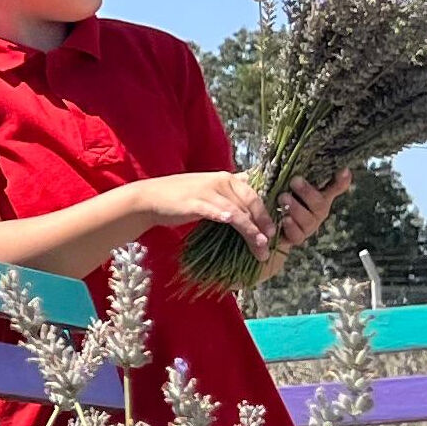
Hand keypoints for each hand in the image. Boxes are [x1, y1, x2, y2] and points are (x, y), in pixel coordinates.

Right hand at [128, 169, 275, 250]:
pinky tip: (239, 228)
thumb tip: (249, 210)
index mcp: (227, 178)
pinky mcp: (196, 202)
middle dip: (265, 224)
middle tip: (273, 242)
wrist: (150, 198)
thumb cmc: (181, 198)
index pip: (256, 194)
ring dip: (253, 231)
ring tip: (261, 247)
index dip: (269, 211)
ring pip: (239, 211)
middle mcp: (221, 181)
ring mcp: (208, 191)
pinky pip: (218, 212)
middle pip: (252, 202)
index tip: (276, 230)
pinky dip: (230, 220)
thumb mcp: (209, 192)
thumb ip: (229, 197)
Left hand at [255, 168, 355, 278]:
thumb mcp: (285, 180)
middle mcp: (317, 211)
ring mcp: (308, 226)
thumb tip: (319, 160)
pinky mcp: (296, 238)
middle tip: (294, 180)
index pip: (336, 187)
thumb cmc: (278, 193)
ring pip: (308, 220)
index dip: (341, 181)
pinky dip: (291, 227)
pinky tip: (284, 219)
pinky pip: (297, 235)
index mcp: (319, 195)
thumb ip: (298, 170)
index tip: (344, 170)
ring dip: (296, 208)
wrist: (263, 218)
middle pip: (320, 204)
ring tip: (282, 197)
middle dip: (307, 192)